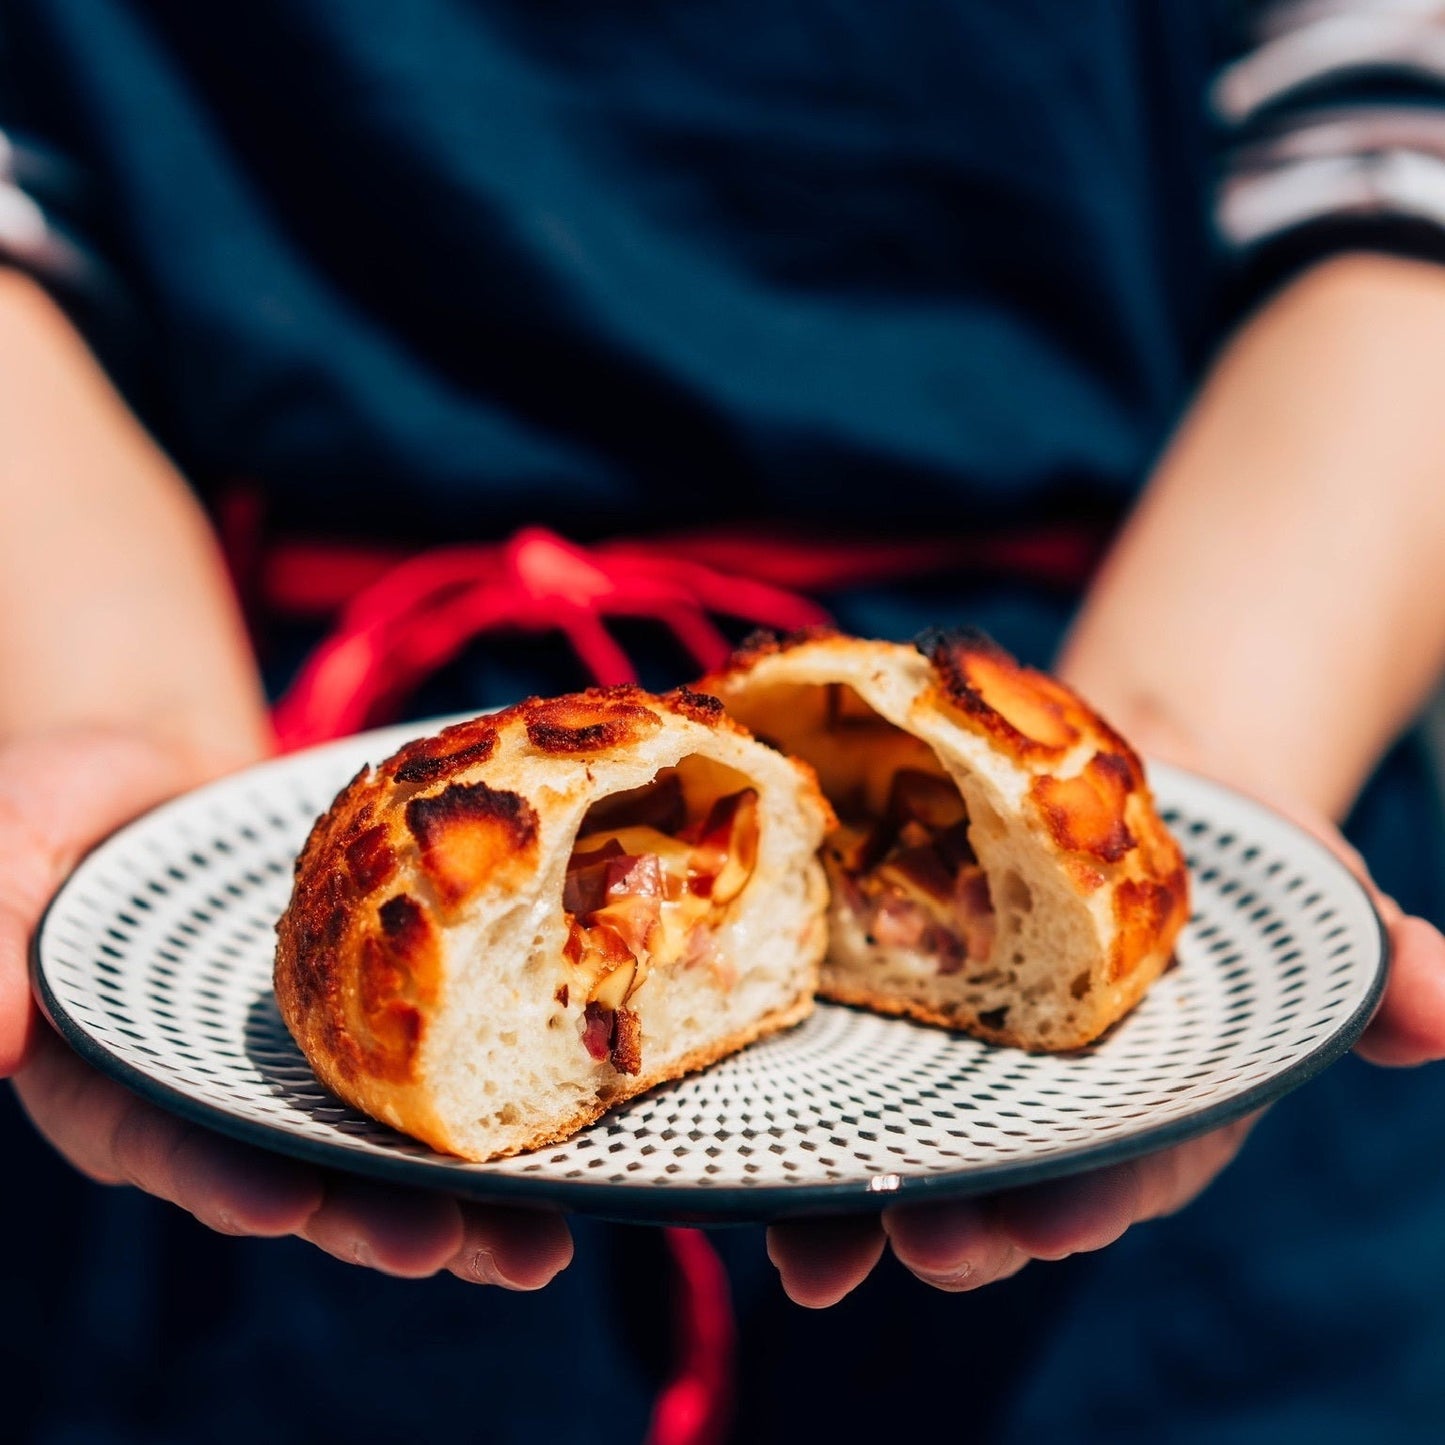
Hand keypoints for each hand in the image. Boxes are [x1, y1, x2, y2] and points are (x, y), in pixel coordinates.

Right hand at [3, 728, 571, 1287]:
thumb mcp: (1, 858)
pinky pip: (445, 1046)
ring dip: (473, 1189)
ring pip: (394, 1135)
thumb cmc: (61, 813)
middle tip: (491, 1255)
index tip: (290, 1205)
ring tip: (553, 1234)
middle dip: (393, 1217)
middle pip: (312, 1172)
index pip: (178, 1147)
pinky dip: (506, 1078)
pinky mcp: (382, 1005)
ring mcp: (314, 1055)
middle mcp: (234, 1092)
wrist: (164, 771)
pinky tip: (582, 1107)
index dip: (232, 1181)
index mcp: (130, 1086)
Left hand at [765, 786, 1444, 1308]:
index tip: (1050, 1218)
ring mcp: (958, 1078)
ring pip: (906, 1163)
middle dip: (965, 1221)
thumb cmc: (1223, 862)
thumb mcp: (1304, 896)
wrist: (1119, 793)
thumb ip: (1372, 963)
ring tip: (808, 1250)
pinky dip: (789, 1133)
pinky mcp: (886, 1028)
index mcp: (1152, 1099)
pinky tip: (741, 1166)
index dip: (1089, 1196)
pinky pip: (833, 1089)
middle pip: (1004, 1184)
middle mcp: (1048, 1110)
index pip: (1128, 1164)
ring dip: (856, 1213)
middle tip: (920, 1242)